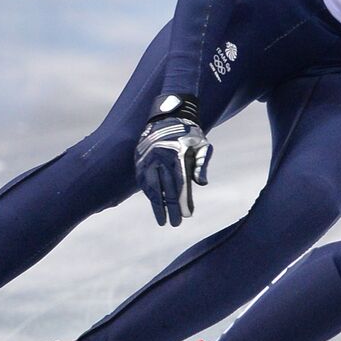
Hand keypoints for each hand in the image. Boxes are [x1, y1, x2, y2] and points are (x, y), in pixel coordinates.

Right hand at [135, 95, 210, 226]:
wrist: (167, 116)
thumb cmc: (190, 133)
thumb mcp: (201, 144)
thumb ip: (201, 164)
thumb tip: (201, 184)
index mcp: (176, 153)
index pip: (180, 183)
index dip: (183, 201)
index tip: (187, 215)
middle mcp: (159, 156)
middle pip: (166, 188)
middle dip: (171, 208)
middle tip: (176, 224)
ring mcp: (146, 158)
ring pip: (152, 187)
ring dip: (157, 206)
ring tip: (163, 221)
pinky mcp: (139, 160)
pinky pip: (144, 181)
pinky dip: (150, 194)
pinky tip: (156, 205)